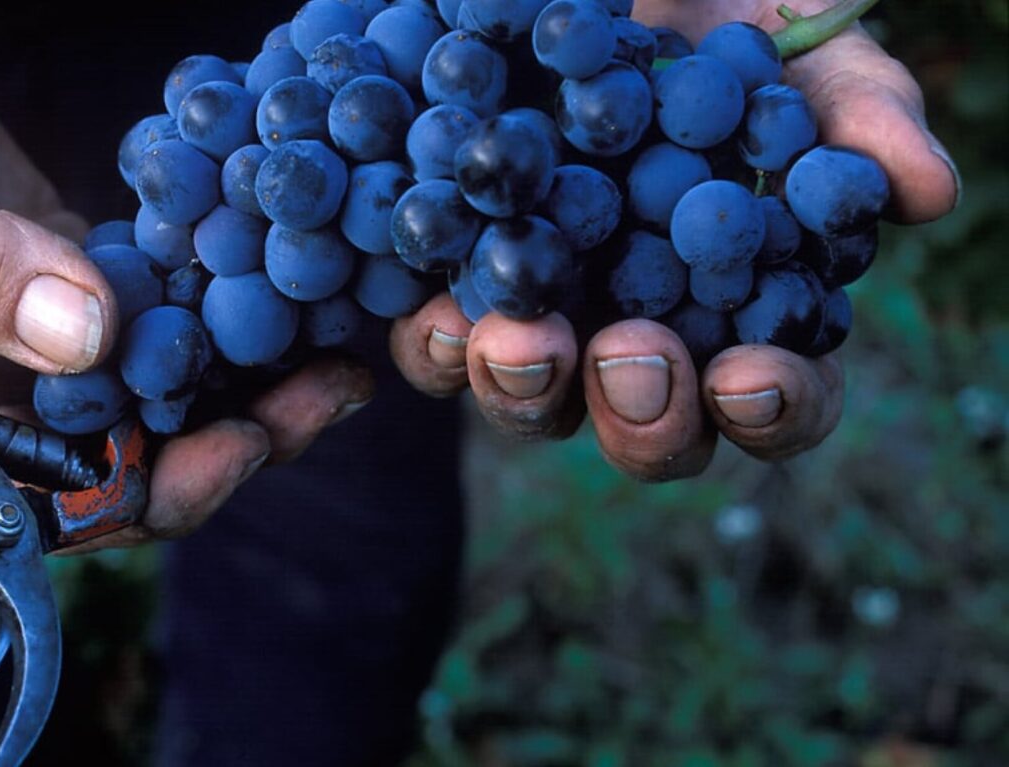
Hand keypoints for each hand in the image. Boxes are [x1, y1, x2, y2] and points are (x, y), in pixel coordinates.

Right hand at [0, 2, 372, 543]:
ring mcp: (35, 333)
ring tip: (336, 343)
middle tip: (325, 390)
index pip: (54, 499)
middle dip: (231, 436)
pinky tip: (280, 273)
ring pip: (155, 385)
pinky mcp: (64, 271)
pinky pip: (152, 306)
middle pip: (130, 454)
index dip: (152, 491)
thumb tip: (90, 337)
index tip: (236, 445)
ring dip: (243, 374)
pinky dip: (213, 300)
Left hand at [389, 0, 959, 479]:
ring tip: (519, 343)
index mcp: (743, 312)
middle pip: (649, 427)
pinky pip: (439, 346)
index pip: (776, 396)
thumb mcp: (796, 47)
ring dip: (527, 389)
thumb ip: (858, 116)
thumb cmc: (715, 20)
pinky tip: (440, 312)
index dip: (774, 407)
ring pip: (535, 400)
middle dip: (643, 414)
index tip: (751, 377)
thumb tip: (927, 191)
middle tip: (633, 361)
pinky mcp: (458, 286)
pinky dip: (438, 342)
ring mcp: (548, 320)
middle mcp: (644, 337)